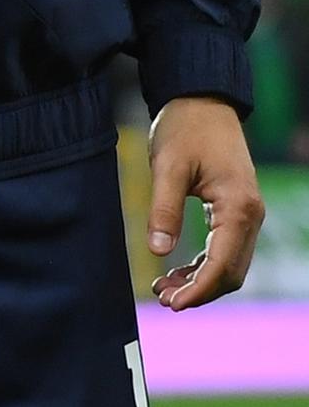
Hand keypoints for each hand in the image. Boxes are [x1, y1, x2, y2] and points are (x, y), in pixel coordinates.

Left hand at [148, 96, 265, 307]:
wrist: (202, 102)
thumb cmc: (185, 129)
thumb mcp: (166, 166)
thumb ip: (163, 209)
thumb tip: (156, 251)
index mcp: (238, 207)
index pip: (223, 263)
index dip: (199, 288)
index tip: (173, 304)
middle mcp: (250, 216)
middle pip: (231, 271)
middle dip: (200, 291)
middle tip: (164, 301)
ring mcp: (246, 215)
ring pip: (229, 263)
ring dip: (201, 281)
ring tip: (163, 290)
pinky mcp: (235, 211)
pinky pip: (224, 249)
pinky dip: (203, 264)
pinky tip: (175, 271)